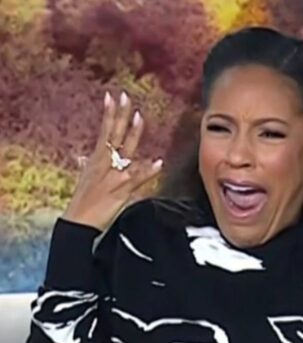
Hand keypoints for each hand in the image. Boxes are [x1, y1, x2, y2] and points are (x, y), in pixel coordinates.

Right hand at [63, 91, 162, 231]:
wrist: (79, 221)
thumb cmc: (84, 200)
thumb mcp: (85, 177)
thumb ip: (88, 164)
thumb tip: (83, 156)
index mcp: (97, 159)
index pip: (104, 130)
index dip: (109, 113)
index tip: (112, 96)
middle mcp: (104, 163)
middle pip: (113, 134)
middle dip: (119, 114)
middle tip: (125, 95)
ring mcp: (113, 175)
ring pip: (125, 151)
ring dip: (133, 134)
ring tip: (139, 117)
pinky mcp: (122, 190)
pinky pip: (137, 179)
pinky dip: (148, 171)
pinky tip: (158, 163)